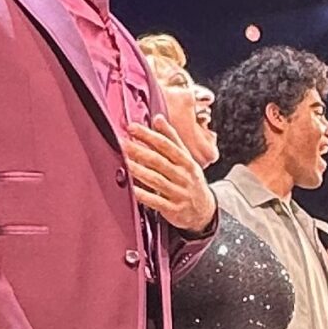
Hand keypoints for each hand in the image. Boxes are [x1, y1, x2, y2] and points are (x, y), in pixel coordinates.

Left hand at [123, 116, 217, 232]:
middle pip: (159, 161)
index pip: (166, 145)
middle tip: (122, 143)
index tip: (132, 127)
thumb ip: (172, 139)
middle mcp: (183, 176)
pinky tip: (131, 189)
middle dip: (139, 151)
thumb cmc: (191, 180)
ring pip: (156, 180)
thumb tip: (158, 118)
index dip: (148, 135)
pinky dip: (143, 195)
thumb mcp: (187, 158)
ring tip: (123, 162)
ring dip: (138, 170)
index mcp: (186, 161)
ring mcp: (179, 193)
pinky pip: (156, 201)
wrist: (205, 211)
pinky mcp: (173, 209)